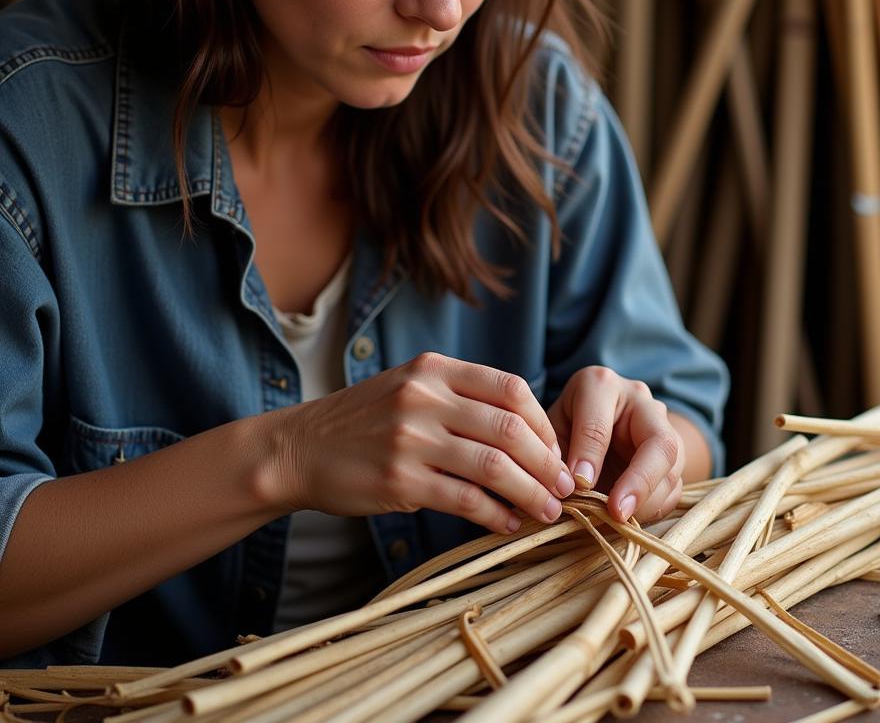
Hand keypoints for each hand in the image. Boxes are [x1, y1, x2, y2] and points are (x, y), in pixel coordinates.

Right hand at [273, 352, 574, 533]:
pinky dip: (494, 515)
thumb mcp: (410, 387)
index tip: (555, 450)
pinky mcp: (400, 481)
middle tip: (565, 488)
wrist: (299, 448)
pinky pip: (464, 500)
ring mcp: (411, 439)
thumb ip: (462, 397)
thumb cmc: (364, 421)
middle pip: (510, 428)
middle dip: (547, 463)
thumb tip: (527, 431)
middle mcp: (424, 397)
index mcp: (434, 370)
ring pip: (494, 466)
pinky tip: (506, 523)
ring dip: (530, 493)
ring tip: (547, 511)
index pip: (511, 389)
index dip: (544, 423)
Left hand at [546, 367, 684, 523]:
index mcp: (601, 385)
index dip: (589, 457)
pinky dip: (652, 509)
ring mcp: (664, 429)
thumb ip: (555, 451)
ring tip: (616, 521)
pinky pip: (673, 489)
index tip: (578, 485)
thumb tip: (567, 487)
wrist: (592, 421)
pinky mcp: (674, 459)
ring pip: (672, 470)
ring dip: (646, 502)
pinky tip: (628, 518)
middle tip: (618, 513)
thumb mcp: (552, 429)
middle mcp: (641, 402)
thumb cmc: (566, 423)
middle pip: (660, 443)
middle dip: (640, 482)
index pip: (599, 424)